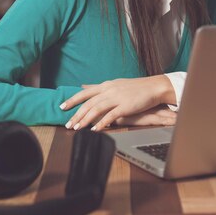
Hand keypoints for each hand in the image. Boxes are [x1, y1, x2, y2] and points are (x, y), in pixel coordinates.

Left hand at [60, 75, 174, 130]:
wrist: (153, 87)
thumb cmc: (135, 88)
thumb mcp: (115, 84)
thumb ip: (99, 88)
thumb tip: (84, 86)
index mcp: (106, 85)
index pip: (85, 92)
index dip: (72, 100)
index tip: (62, 107)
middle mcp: (109, 90)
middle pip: (88, 103)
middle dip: (76, 114)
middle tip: (68, 124)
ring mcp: (117, 98)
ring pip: (96, 109)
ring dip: (85, 120)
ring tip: (77, 128)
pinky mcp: (125, 106)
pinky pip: (110, 116)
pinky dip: (101, 123)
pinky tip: (95, 130)